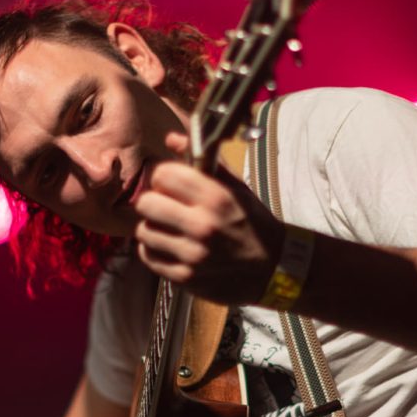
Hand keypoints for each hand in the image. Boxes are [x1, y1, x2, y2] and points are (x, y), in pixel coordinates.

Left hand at [132, 131, 285, 304]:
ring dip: (153, 228)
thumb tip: (171, 139)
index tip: (172, 186)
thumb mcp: (236, 188)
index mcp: (216, 198)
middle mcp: (203, 226)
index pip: (164, 175)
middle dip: (154, 202)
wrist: (273, 268)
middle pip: (146, 203)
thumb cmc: (252, 223)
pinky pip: (148, 257)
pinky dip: (154, 251)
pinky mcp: (185, 277)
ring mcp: (192, 254)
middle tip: (166, 207)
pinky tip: (169, 247)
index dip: (165, 177)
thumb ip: (204, 161)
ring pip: (143, 231)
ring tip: (169, 229)